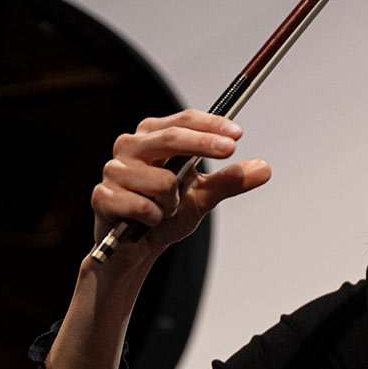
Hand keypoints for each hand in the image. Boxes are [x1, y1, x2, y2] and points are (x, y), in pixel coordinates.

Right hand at [91, 109, 271, 266]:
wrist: (134, 248)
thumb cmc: (165, 213)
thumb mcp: (203, 196)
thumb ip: (230, 181)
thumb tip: (264, 168)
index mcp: (153, 137)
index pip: (183, 121)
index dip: (211, 125)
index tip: (237, 133)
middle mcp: (130, 147)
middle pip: (170, 137)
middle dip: (203, 144)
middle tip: (229, 150)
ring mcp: (114, 170)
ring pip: (163, 181)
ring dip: (174, 203)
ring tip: (165, 209)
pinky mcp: (103, 196)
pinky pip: (143, 206)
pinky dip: (155, 218)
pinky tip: (147, 220)